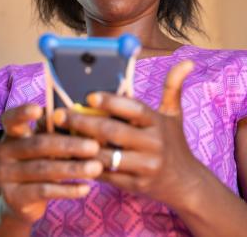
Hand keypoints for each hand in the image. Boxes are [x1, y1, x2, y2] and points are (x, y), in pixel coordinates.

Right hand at [0, 104, 102, 223]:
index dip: (23, 112)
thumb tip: (84, 118)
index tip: (39, 109)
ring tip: (96, 168)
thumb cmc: (41, 160)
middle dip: (70, 145)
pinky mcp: (13, 198)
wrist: (21, 201)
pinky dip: (68, 189)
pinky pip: (45, 191)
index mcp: (12, 133)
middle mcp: (3, 151)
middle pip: (39, 145)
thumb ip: (57, 131)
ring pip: (44, 169)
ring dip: (74, 168)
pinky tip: (86, 187)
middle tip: (95, 146)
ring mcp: (5, 175)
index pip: (11, 118)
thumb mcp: (45, 143)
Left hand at [54, 60, 200, 207]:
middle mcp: (153, 144)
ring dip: (81, 146)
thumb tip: (187, 62)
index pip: (134, 109)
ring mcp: (144, 167)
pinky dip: (87, 166)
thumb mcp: (174, 114)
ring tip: (58, 136)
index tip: (89, 96)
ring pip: (106, 156)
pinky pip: (106, 176)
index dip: (111, 102)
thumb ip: (173, 87)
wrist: (185, 183)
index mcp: (159, 123)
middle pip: (113, 132)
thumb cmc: (174, 142)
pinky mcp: (135, 185)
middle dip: (83, 123)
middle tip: (60, 115)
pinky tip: (70, 157)